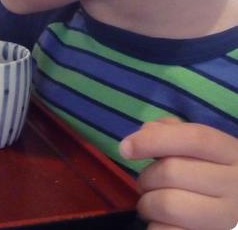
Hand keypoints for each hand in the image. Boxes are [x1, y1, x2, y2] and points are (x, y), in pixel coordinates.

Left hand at [120, 118, 237, 229]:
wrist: (229, 209)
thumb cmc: (205, 173)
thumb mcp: (196, 148)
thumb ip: (172, 131)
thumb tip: (147, 131)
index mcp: (232, 154)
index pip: (195, 138)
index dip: (155, 140)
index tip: (125, 149)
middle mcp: (235, 185)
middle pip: (172, 171)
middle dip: (146, 177)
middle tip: (145, 184)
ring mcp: (227, 217)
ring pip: (167, 205)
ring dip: (146, 204)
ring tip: (151, 204)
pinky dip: (154, 226)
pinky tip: (161, 222)